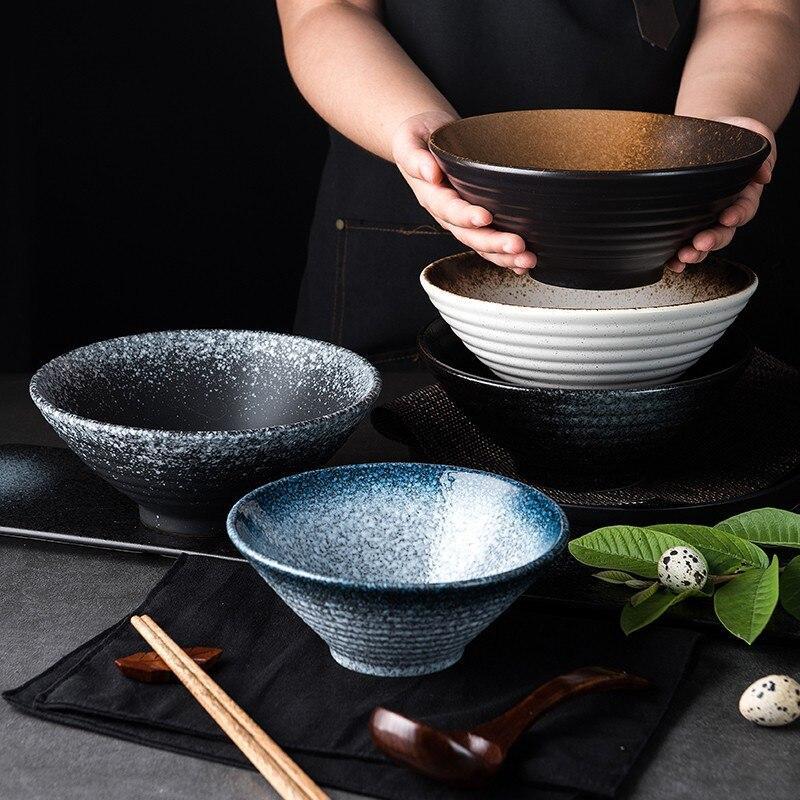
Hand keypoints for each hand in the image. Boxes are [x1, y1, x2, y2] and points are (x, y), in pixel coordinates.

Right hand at [392, 111, 535, 273]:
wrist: (423, 142)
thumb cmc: (419, 137)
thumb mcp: (410, 140)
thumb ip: (415, 158)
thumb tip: (430, 173)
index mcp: (431, 195)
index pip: (448, 209)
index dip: (465, 216)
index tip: (484, 217)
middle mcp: (446, 214)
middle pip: (468, 235)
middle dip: (492, 243)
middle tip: (517, 246)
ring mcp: (460, 221)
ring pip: (480, 245)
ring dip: (503, 256)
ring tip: (527, 260)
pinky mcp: (473, 222)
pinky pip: (488, 245)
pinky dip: (505, 257)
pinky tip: (524, 263)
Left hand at [667, 116, 775, 271]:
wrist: (708, 130)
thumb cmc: (733, 134)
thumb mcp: (753, 136)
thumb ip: (763, 153)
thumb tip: (764, 175)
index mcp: (743, 193)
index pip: (743, 209)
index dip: (737, 216)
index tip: (728, 218)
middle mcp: (723, 211)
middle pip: (723, 233)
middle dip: (712, 241)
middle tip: (700, 244)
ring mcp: (703, 218)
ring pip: (702, 243)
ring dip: (695, 253)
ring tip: (684, 257)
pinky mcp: (683, 220)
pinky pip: (680, 242)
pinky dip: (676, 256)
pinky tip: (671, 263)